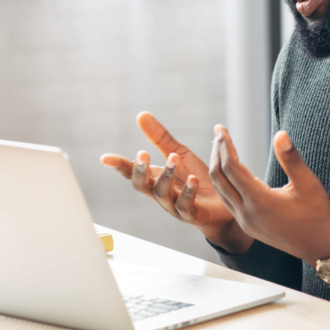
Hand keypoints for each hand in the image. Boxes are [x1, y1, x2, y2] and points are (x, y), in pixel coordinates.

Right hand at [100, 112, 252, 252]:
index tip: (105, 158)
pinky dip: (188, 192)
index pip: (132, 171)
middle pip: (141, 185)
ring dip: (166, 175)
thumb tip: (141, 114)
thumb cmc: (196, 179)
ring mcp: (174, 205)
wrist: (224, 203)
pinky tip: (193, 179)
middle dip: (140, 170)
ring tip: (174, 158)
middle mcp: (160, 193)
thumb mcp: (179, 154)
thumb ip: (160, 138)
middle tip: (142, 154)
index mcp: (155, 178)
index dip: (119, 165)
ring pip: (162, 193)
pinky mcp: (191, 214)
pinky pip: (185, 205)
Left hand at [208, 125, 329, 264]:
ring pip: (221, 190)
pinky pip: (228, 201)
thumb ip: (291, 159)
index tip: (222, 129)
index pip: (231, 168)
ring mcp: (245, 221)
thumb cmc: (317, 214)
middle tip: (219, 131)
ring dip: (218, 167)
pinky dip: (224, 182)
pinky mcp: (247, 226)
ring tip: (220, 147)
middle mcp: (247, 213)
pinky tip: (232, 170)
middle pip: (219, 177)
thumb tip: (280, 134)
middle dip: (217, 152)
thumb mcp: (308, 184)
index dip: (225, 145)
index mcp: (259, 201)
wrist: (320, 246)